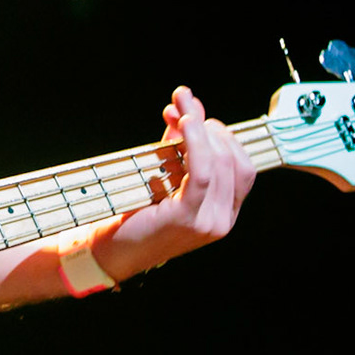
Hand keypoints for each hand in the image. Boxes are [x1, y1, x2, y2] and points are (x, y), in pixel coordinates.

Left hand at [95, 87, 256, 280]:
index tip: (199, 117)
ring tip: (183, 110)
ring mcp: (209, 223)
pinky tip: (184, 124)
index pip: (243, 168)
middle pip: (233, 161)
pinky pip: (201, 173)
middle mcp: (222, 221)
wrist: (112, 250)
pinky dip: (194, 143)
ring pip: (219, 163)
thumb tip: (187, 103)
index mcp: (224, 213)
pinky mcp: (188, 218)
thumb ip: (180, 143)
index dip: (226, 137)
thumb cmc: (138, 212)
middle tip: (185, 106)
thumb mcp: (167, 173)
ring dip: (201, 128)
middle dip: (211, 126)